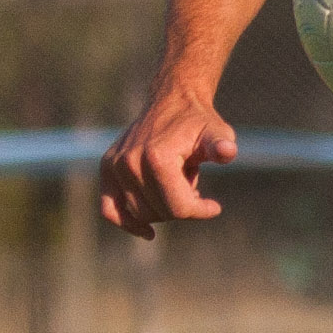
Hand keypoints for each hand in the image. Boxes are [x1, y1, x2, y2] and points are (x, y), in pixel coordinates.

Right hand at [102, 84, 238, 237]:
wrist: (172, 100)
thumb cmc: (198, 122)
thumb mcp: (217, 133)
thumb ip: (222, 145)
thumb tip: (226, 152)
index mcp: (156, 157)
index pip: (178, 207)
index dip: (200, 211)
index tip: (214, 206)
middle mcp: (129, 163)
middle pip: (160, 213)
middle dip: (181, 205)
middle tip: (192, 183)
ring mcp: (114, 166)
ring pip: (140, 213)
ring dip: (161, 206)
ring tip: (175, 181)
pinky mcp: (106, 168)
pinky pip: (109, 209)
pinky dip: (126, 222)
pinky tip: (147, 232)